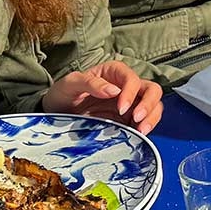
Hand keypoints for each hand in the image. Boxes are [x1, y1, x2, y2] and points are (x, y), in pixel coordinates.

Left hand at [44, 61, 162, 132]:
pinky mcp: (128, 120)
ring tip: (141, 132)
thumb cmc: (62, 94)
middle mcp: (126, 86)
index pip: (132, 79)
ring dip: (152, 118)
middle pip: (152, 90)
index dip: (131, 92)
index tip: (121, 107)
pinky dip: (146, 128)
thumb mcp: (70, 84)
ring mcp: (130, 104)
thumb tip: (113, 90)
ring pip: (154, 106)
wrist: (56, 113)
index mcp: (114, 73)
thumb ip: (90, 83)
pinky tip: (138, 136)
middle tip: (137, 119)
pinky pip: (145, 122)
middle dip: (149, 104)